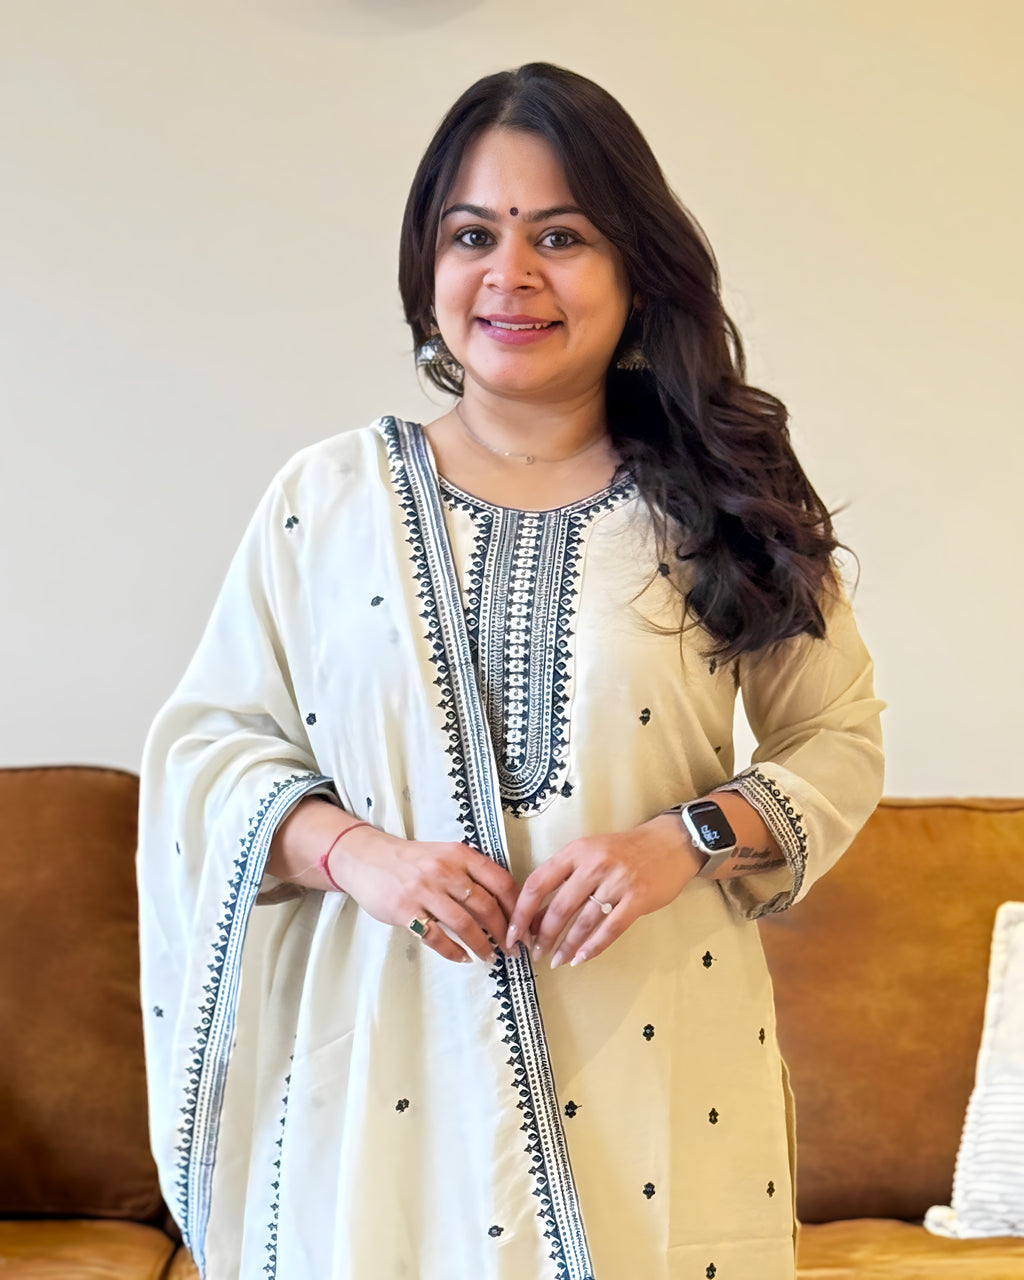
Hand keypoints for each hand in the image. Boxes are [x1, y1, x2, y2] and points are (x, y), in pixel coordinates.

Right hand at [330, 826, 519, 964]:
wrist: (368, 858)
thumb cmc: (412, 860)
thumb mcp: (445, 855)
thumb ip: (471, 874)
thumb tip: (506, 904)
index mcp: (460, 855)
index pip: (501, 882)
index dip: (517, 908)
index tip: (524, 927)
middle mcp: (445, 870)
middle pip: (487, 906)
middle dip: (505, 933)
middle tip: (513, 950)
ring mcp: (424, 890)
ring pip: (465, 924)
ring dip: (482, 945)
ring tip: (490, 956)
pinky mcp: (405, 910)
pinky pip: (436, 937)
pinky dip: (453, 951)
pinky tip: (462, 957)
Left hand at [504, 814, 702, 968]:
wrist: (669, 844)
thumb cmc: (623, 851)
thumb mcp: (589, 853)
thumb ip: (564, 879)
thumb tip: (535, 916)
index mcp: (576, 851)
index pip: (538, 883)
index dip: (522, 912)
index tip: (513, 934)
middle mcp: (594, 865)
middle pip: (559, 907)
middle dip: (543, 936)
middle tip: (536, 953)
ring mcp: (617, 882)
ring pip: (583, 922)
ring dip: (566, 946)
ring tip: (556, 961)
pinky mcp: (637, 899)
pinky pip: (610, 929)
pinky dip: (593, 948)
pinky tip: (581, 959)